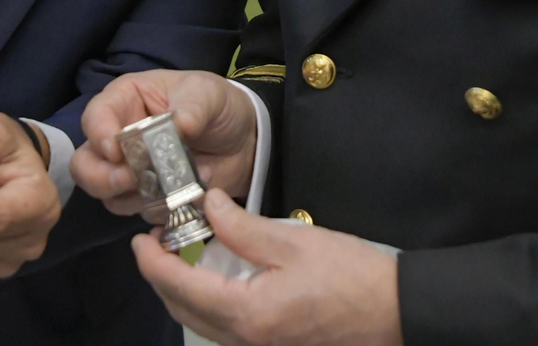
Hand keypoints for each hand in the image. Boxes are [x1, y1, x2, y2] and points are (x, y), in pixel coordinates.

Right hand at [72, 70, 256, 220]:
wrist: (246, 142)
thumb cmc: (219, 106)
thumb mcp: (209, 95)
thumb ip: (192, 108)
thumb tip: (179, 124)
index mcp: (127, 100)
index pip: (95, 116)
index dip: (98, 134)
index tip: (115, 150)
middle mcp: (119, 136)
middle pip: (86, 162)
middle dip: (101, 176)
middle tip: (128, 179)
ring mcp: (130, 170)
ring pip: (105, 192)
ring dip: (128, 196)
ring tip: (162, 190)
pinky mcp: (146, 196)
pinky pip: (136, 211)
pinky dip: (154, 209)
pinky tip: (178, 199)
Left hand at [134, 190, 400, 345]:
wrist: (398, 315)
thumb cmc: (353, 277)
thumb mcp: (295, 242)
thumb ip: (243, 226)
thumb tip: (206, 206)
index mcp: (247, 314)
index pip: (180, 288)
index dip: (152, 263)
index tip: (139, 239)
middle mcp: (246, 342)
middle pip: (183, 313)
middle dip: (161, 279)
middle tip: (157, 243)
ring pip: (202, 325)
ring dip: (183, 294)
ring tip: (182, 256)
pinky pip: (225, 331)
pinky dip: (209, 306)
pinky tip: (216, 281)